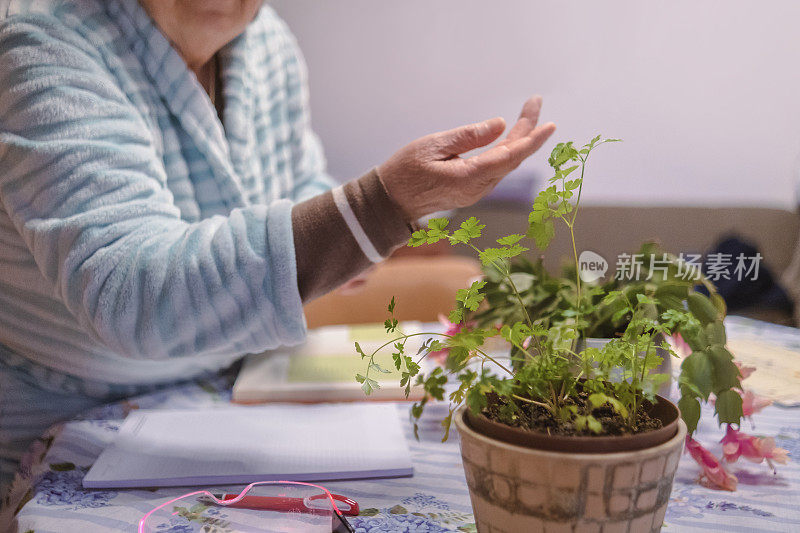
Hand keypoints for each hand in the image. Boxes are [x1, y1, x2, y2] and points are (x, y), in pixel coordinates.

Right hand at [378, 95, 555, 220]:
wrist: (390, 202)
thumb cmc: (405, 171)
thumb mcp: (433, 146)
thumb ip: (467, 136)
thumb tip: (499, 125)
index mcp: (469, 178)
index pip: (509, 156)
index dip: (531, 139)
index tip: (549, 125)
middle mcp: (478, 188)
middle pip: (512, 158)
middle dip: (527, 130)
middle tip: (534, 102)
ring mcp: (475, 192)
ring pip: (506, 163)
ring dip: (519, 139)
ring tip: (528, 114)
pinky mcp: (471, 190)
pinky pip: (496, 169)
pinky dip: (507, 151)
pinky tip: (513, 138)